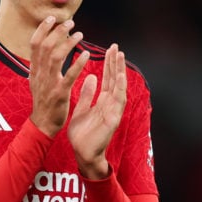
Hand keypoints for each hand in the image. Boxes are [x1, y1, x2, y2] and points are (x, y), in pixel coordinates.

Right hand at [29, 16, 89, 137]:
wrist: (42, 124)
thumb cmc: (43, 101)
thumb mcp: (36, 81)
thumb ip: (39, 65)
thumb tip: (40, 49)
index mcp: (34, 70)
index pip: (34, 44)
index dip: (42, 29)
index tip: (51, 18)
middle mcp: (39, 74)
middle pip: (45, 46)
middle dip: (57, 31)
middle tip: (70, 23)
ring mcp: (49, 84)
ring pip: (56, 57)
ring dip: (68, 43)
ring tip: (79, 35)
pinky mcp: (60, 93)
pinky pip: (69, 76)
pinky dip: (78, 63)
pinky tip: (86, 55)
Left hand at [68, 43, 126, 178]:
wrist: (82, 154)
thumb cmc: (82, 135)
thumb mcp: (82, 109)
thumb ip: (87, 94)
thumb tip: (92, 76)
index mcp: (102, 101)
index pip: (107, 79)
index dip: (108, 65)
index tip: (109, 50)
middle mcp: (110, 104)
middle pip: (114, 80)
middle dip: (115, 64)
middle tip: (116, 47)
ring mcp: (113, 111)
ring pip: (119, 87)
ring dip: (120, 71)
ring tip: (120, 56)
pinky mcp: (113, 119)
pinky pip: (117, 102)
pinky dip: (119, 88)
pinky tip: (119, 76)